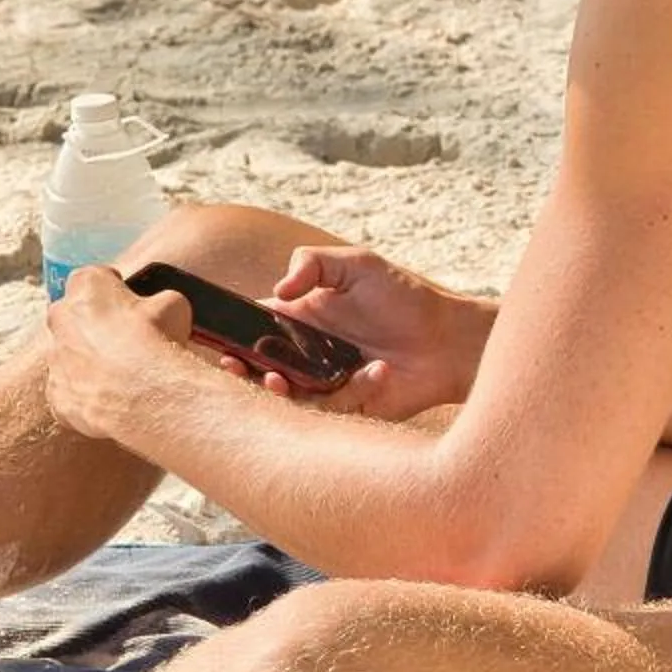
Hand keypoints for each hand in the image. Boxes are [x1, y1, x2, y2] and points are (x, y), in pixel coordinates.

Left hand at [41, 265, 196, 439]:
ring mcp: (54, 358)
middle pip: (72, 317)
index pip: (92, 279)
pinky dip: (84, 394)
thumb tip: (161, 309)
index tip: (127, 306)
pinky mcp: (55, 394)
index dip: (113, 292)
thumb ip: (157, 302)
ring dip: (86, 362)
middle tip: (123, 343)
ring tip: (119, 378)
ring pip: (66, 355)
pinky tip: (110, 400)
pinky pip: (67, 391)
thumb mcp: (174, 306)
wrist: (147, 396)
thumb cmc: (159, 343)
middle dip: (93, 328)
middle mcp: (60, 316)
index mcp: (86, 286)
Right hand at [253, 245, 491, 419]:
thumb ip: (313, 262)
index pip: (255, 328)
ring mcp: (326, 383)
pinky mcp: (349, 408)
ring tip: (275, 381)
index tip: (222, 339)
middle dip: (242, 370)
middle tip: (236, 366)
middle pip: (261, 367)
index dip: (234, 335)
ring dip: (276, 391)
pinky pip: (332, 409)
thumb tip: (278, 289)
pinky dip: (349, 392)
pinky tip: (375, 370)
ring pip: (286, 396)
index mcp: (301, 318)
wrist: (450, 338)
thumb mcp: (358, 264)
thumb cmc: (405, 296)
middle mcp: (308, 354)